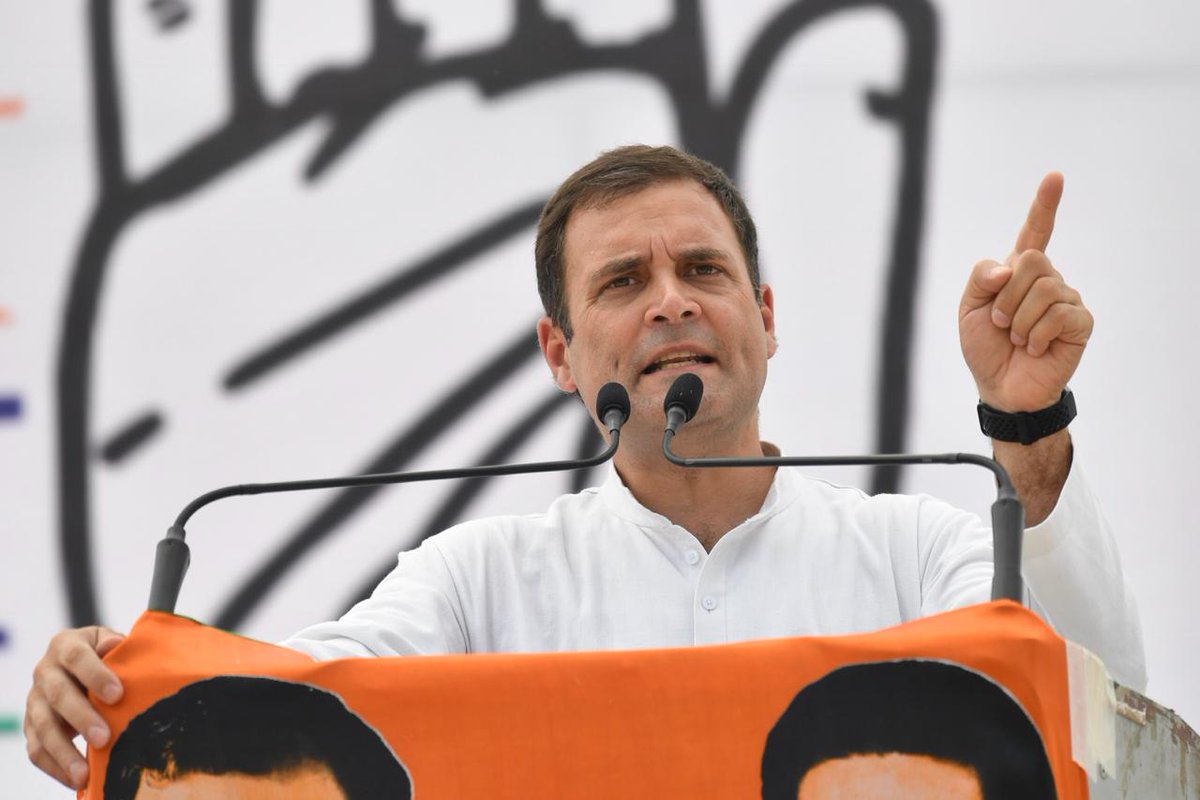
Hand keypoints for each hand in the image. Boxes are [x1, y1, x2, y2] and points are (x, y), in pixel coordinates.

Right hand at [25, 626, 125, 788]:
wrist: (83, 666)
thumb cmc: (107, 655)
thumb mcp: (111, 642)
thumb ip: (113, 644)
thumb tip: (114, 645)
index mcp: (65, 645)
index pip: (77, 657)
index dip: (96, 675)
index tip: (117, 694)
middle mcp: (44, 671)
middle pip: (58, 694)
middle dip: (81, 717)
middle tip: (104, 737)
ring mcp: (35, 700)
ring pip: (43, 727)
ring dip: (64, 752)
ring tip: (85, 773)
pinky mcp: (31, 726)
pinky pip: (37, 749)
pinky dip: (54, 767)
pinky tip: (76, 781)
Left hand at [959, 173, 1092, 411]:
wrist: (1001, 387)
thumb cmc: (986, 347)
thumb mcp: (969, 309)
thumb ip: (980, 279)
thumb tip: (1008, 268)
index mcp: (1018, 273)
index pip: (1035, 232)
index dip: (1045, 205)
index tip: (1055, 177)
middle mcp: (1047, 280)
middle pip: (1032, 260)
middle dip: (1006, 295)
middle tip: (1000, 323)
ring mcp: (1066, 299)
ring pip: (1043, 288)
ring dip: (1018, 319)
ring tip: (1016, 339)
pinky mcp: (1080, 322)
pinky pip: (1057, 314)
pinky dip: (1035, 335)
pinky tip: (1034, 348)